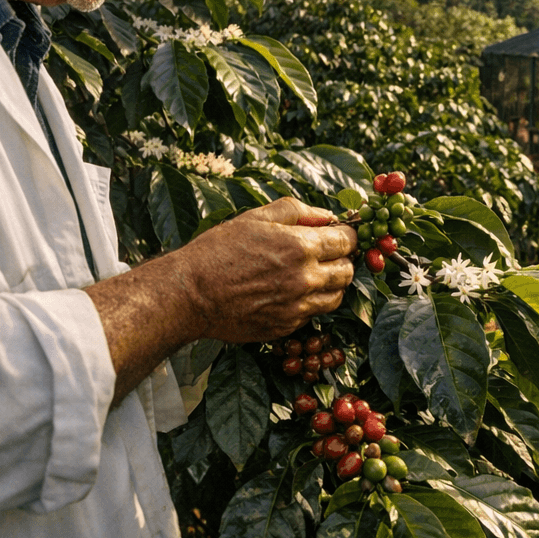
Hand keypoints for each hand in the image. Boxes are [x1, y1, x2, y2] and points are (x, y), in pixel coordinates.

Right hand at [173, 196, 357, 343]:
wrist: (190, 293)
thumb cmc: (219, 251)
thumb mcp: (256, 218)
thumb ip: (297, 211)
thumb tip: (327, 215)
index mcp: (300, 247)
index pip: (347, 241)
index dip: (347, 235)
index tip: (341, 233)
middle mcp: (304, 279)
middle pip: (348, 271)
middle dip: (343, 260)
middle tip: (329, 254)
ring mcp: (297, 307)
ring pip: (336, 297)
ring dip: (331, 284)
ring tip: (313, 274)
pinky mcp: (286, 326)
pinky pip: (313, 314)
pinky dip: (310, 303)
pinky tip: (292, 292)